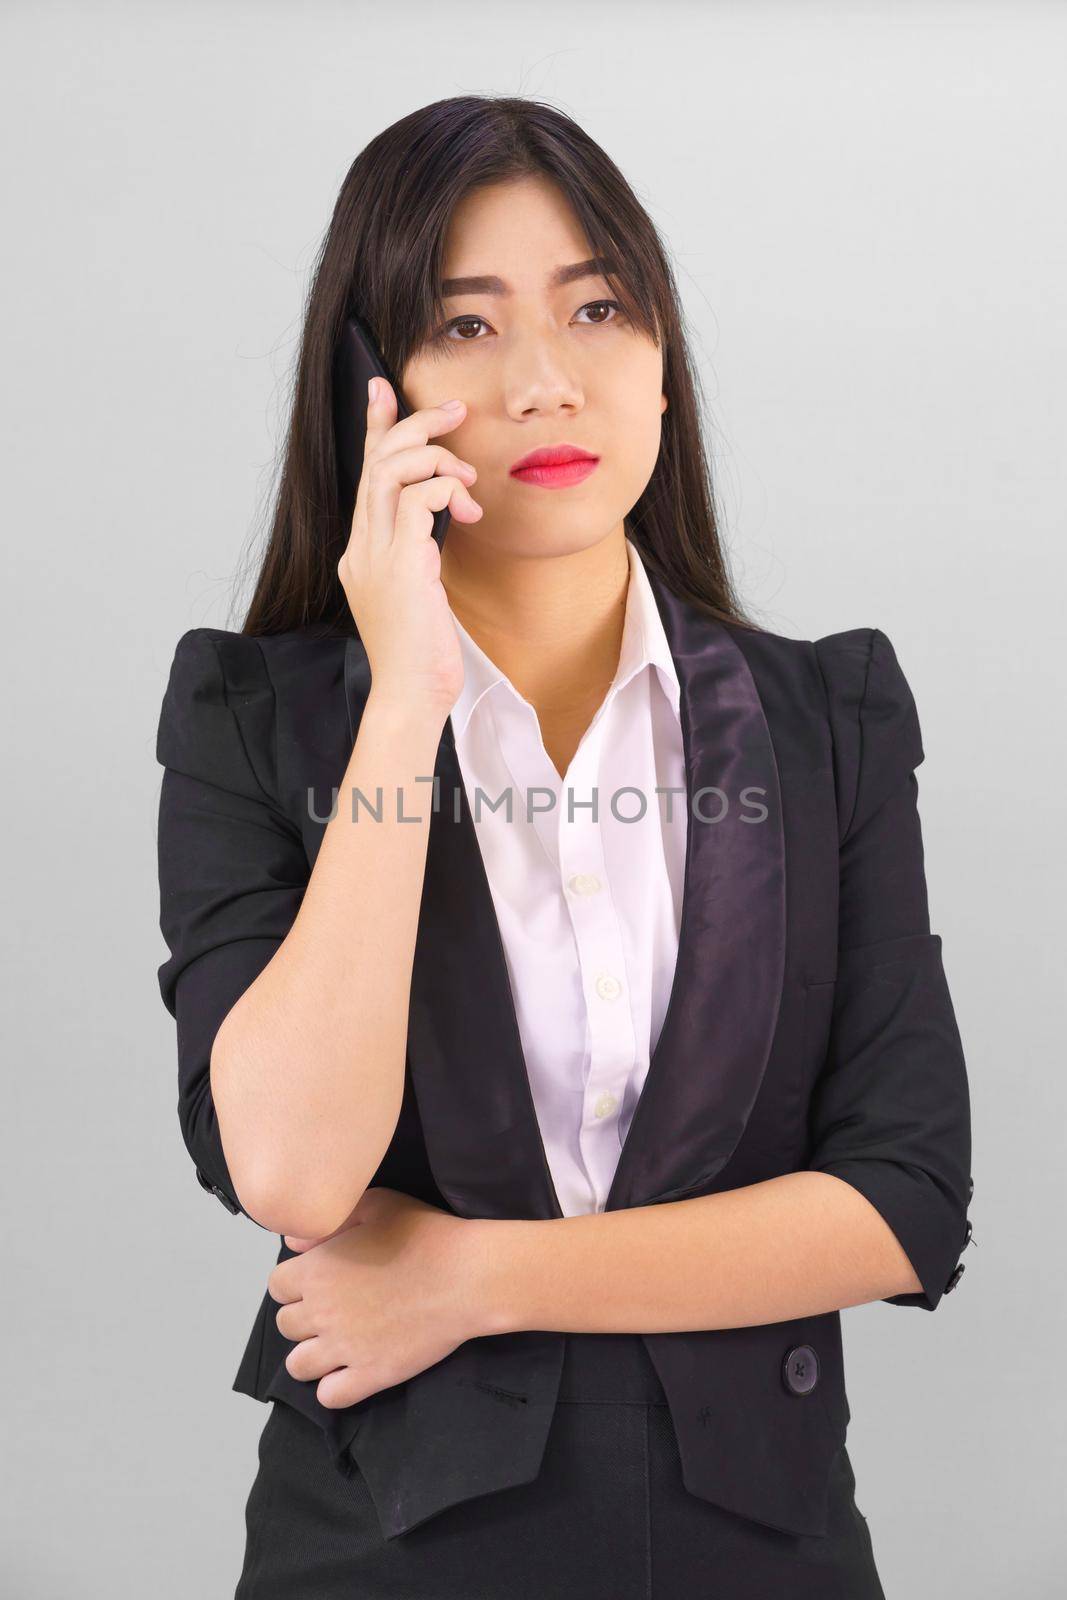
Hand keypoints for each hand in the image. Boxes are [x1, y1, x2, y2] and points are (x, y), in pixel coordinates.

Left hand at [267, 1186, 493, 1407]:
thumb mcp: (376, 1206)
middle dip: (303, 1316)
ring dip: (310, 1355)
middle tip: (332, 1309)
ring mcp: (344, 1348)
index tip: (317, 1279)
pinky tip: (350, 1371)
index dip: (294, 1282)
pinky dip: (333, 1387)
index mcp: (317, 1270)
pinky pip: (330, 1396)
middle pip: (285, 1324)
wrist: (465, 1276)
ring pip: (298, 1365)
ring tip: (335, 1344)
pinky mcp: (370, 1375)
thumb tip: (294, 1245)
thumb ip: (330, 1223)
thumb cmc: (424, 1234)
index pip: (276, 1286)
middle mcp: (321, 1312)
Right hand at [337, 379, 482, 720]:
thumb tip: (443, 518)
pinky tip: (469, 509)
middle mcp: (361, 549)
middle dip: (414, 424)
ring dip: (436, 457)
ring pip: (391, 472)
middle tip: (455, 409)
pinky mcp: (399, 568)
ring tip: (469, 475)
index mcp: (362, 552)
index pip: (365, 476)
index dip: (375, 428)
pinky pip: (416, 501)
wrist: (412, 697)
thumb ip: (421, 553)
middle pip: (376, 462)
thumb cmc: (422, 655)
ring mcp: (375, 557)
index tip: (383, 390)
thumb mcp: (420, 593)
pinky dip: (445, 490)